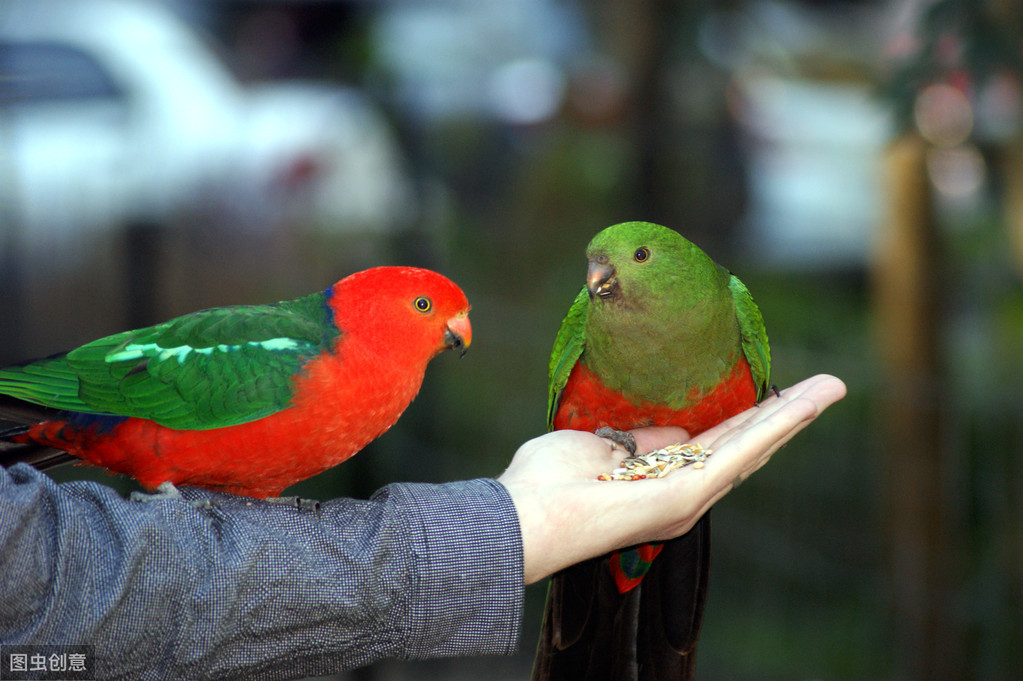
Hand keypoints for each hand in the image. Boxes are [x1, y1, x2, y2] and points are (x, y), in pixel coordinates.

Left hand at [498, 374, 846, 583]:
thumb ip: (641, 441)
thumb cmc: (548, 481)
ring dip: (793, 416)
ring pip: (751, 448)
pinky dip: (773, 427)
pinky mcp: (684, 495)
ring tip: (830, 389)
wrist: (525, 512)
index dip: (750, 419)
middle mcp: (680, 494)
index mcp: (660, 482)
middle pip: (744, 446)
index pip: (716, 445)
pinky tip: (801, 405)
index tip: (779, 395)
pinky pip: (737, 454)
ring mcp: (685, 497)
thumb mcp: (603, 447)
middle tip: (826, 389)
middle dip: (786, 416)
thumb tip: (673, 431)